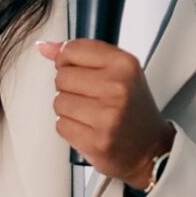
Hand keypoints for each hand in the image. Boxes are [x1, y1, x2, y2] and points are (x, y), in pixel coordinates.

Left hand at [38, 39, 173, 189]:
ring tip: (90, 113)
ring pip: (58, 101)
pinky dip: (70, 127)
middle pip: (62, 77)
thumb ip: (81, 54)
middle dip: (69, 87)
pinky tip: (89, 128)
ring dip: (68, 109)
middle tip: (90, 96)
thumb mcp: (117, 71)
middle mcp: (117, 88)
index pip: (72, 50)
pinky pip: (60, 125)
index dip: (68, 60)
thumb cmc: (132, 108)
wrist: (150, 149)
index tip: (79, 69)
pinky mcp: (95, 141)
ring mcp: (107, 116)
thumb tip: (45, 47)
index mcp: (124, 65)